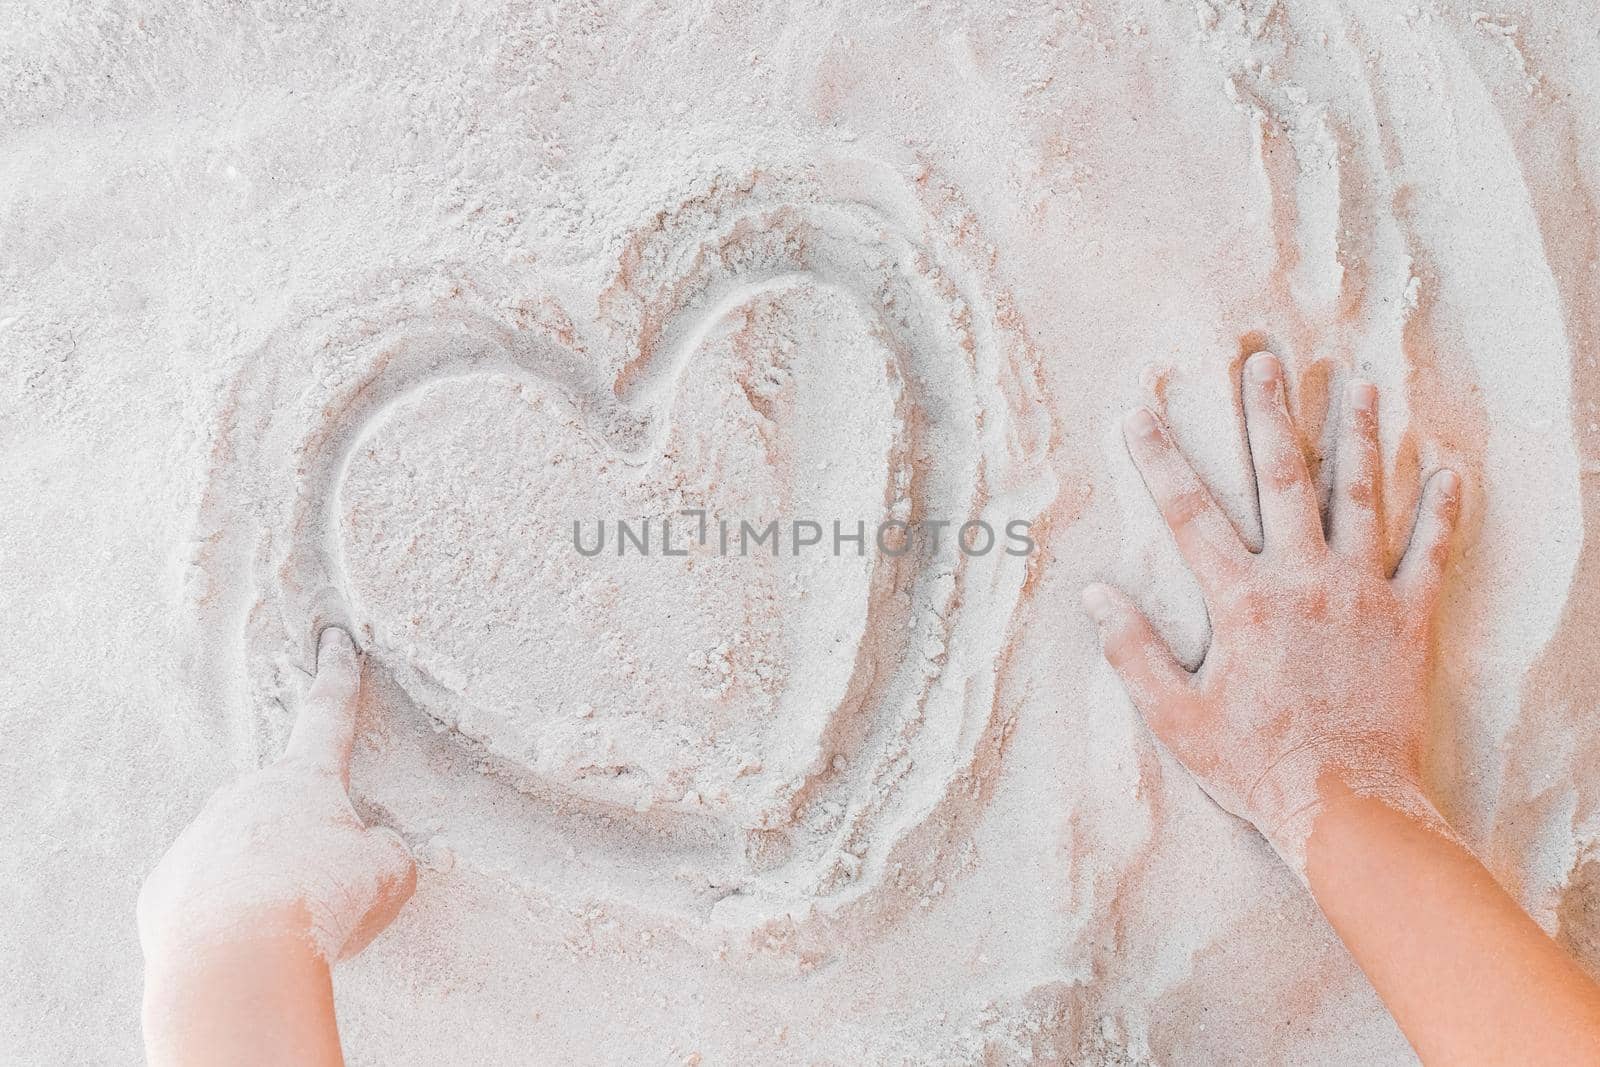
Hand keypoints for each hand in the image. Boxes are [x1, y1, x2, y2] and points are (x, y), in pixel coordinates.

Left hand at [138, 629, 415, 965]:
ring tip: (286, 926)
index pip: (328, 715)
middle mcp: (245, 796)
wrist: (234, 965)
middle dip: (303, 833)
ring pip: (241, 847)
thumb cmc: (322, 905)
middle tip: (324, 884)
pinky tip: (246, 942)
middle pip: (283, 800)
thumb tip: (366, 851)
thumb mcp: (390, 874)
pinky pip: (206, 891)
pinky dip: (228, 912)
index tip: (333, 639)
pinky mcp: (167, 886)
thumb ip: (382, 850)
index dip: (338, 676)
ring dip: (266, 877)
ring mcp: (199, 838)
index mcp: (305, 780)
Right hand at [1084, 352, 1461, 870]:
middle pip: (1284, 478)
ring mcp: (1362, 593)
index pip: (1190, 514)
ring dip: (1358, 435)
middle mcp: (1303, 580)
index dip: (1160, 460)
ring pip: (1362, 496)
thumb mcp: (1176, 720)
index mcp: (1242, 601)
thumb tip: (1094, 595)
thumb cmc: (1256, 766)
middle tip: (1264, 360)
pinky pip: (1431, 551)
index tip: (1140, 413)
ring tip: (1359, 383)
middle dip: (1270, 413)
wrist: (1348, 805)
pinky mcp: (1408, 618)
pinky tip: (1448, 467)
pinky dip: (1442, 508)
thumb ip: (1134, 654)